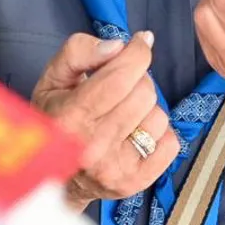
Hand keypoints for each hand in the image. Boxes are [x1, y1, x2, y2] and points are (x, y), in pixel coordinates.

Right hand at [30, 31, 179, 211]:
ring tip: (125, 113)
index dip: (137, 53)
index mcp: (70, 117)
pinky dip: (159, 133)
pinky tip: (136, 133)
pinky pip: (170, 142)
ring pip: (159, 116)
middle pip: (143, 93)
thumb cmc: (55, 119)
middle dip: (138, 78)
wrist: (57, 175)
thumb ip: (79, 52)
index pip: (119, 78)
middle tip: (122, 85)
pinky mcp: (135, 182)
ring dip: (147, 108)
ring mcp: (116, 167)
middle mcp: (93, 146)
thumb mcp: (53, 78)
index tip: (141, 43)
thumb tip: (118, 47)